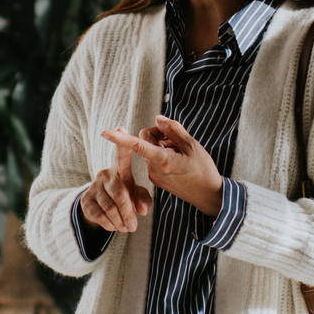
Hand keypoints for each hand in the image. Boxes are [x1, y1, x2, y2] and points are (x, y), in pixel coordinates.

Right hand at [78, 137, 152, 233]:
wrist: (100, 209)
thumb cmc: (124, 197)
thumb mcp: (136, 196)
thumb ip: (143, 199)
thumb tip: (141, 210)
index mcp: (121, 170)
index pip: (121, 155)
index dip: (121, 144)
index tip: (121, 127)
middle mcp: (106, 174)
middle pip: (119, 192)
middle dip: (128, 212)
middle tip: (134, 226)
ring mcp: (94, 186)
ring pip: (109, 206)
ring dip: (120, 221)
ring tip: (126, 228)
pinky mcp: (85, 199)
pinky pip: (99, 214)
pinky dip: (109, 224)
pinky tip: (114, 227)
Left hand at [102, 116, 223, 216]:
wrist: (208, 195)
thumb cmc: (203, 169)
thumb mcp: (193, 145)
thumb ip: (173, 130)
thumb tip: (158, 119)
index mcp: (163, 160)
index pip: (137, 146)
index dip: (120, 139)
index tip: (104, 133)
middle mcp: (154, 169)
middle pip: (146, 140)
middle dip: (159, 135)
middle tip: (177, 139)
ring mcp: (154, 175)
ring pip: (150, 149)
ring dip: (163, 145)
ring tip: (181, 153)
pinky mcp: (156, 179)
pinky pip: (154, 159)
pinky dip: (163, 155)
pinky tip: (178, 160)